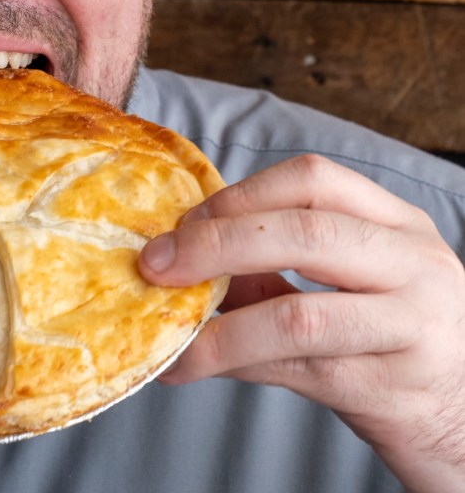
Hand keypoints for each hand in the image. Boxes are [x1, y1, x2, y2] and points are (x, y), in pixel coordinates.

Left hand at [139, 155, 464, 492]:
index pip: (313, 178)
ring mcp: (415, 328)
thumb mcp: (347, 288)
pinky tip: (193, 365)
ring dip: (218, 326)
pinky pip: (299, 372)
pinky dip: (234, 365)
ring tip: (167, 333)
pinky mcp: (397, 392)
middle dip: (217, 243)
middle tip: (156, 264)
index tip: (184, 222)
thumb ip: (272, 268)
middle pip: (306, 232)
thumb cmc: (391, 343)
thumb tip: (176, 257)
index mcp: (396, 223)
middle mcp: (415, 265)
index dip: (238, 194)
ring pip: (300, 314)